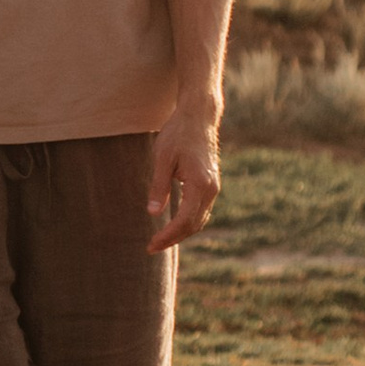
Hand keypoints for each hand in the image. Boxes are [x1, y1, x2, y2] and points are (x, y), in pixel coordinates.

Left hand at [147, 109, 220, 252]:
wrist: (198, 118)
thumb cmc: (178, 134)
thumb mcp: (162, 158)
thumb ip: (158, 186)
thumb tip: (152, 213)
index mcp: (200, 184)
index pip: (185, 220)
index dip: (168, 236)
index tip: (151, 244)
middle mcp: (211, 189)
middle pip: (194, 225)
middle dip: (173, 239)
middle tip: (151, 247)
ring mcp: (213, 188)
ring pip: (199, 220)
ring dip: (181, 233)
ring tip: (160, 240)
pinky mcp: (211, 185)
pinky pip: (201, 211)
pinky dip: (188, 222)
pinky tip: (173, 226)